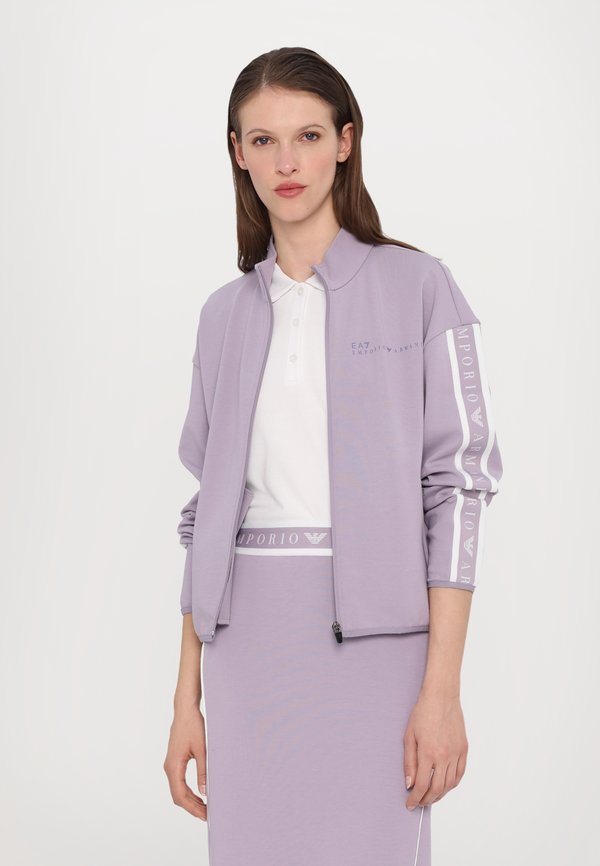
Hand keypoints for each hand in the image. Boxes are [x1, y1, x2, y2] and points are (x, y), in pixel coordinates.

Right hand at [163, 705, 207, 819]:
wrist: (185, 710)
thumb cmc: (193, 726)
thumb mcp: (202, 749)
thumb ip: (203, 771)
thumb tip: (205, 792)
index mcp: (173, 766)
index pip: (180, 795)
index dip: (193, 808)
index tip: (205, 815)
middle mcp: (169, 767)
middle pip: (178, 796)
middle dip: (192, 807)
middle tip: (208, 814)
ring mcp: (170, 764)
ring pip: (178, 790)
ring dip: (190, 800)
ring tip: (205, 807)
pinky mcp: (174, 761)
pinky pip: (179, 782)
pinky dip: (188, 792)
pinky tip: (199, 794)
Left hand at [403, 689, 467, 809]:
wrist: (441, 697)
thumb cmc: (423, 713)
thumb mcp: (409, 736)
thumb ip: (409, 762)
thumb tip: (409, 783)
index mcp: (428, 752)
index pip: (422, 785)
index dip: (415, 798)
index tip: (410, 804)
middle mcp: (444, 756)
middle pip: (437, 789)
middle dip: (427, 800)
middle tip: (419, 802)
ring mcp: (456, 753)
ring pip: (450, 784)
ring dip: (440, 794)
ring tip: (431, 796)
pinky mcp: (464, 749)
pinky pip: (460, 773)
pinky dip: (453, 784)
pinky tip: (445, 786)